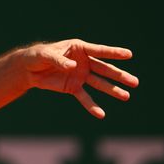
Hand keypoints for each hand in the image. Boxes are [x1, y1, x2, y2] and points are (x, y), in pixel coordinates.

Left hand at [19, 39, 138, 117]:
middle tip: (135, 82)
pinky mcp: (73, 88)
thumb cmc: (38, 56)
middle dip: (119, 76)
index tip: (129, 54)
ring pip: (99, 83)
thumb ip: (59, 60)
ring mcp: (80, 75)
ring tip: (127, 96)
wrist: (28, 69)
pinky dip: (92, 106)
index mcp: (79, 48)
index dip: (113, 52)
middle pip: (104, 69)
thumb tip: (73, 67)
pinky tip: (101, 114)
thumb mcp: (46, 55)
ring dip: (112, 90)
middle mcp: (84, 62)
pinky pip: (84, 97)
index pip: (99, 51)